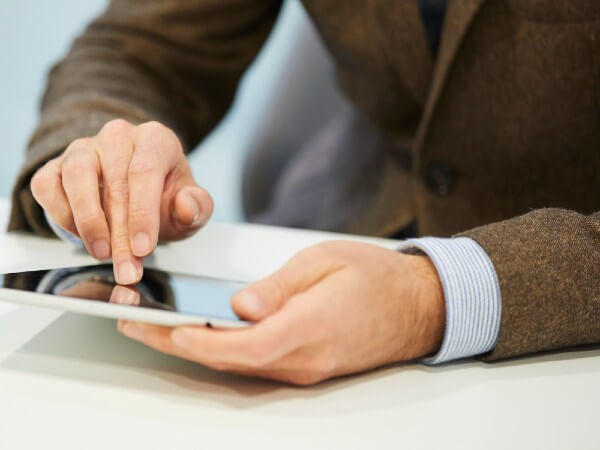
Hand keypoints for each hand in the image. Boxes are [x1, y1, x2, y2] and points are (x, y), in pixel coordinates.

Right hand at [30, 119, 212, 284]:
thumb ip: (197, 207)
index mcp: (156, 139)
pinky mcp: (56, 164)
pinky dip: (61, 214)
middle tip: (126, 268)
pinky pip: (48, 185)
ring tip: (102, 252)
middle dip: (119, 234)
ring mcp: (84, 147)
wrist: (136, 196)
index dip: (143, 213)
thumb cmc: (164, 199)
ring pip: (76, 175)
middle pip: (114, 182)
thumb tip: (186, 206)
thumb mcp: (189, 207)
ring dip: (88, 222)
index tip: (143, 248)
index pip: (145, 171)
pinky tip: (81, 235)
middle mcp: (119, 136)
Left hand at [118, 241, 444, 384]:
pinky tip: (203, 334)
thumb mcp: (325, 262)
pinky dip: (223, 350)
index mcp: (310, 327)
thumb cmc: (376, 276)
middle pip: (230, 360)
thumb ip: (279, 288)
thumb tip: (238, 307)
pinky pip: (257, 363)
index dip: (197, 339)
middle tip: (139, 324)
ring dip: (196, 348)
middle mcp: (304, 359)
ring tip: (158, 325)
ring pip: (239, 365)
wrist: (418, 306)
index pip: (242, 345)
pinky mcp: (307, 366)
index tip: (161, 326)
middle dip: (178, 344)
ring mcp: (306, 368)